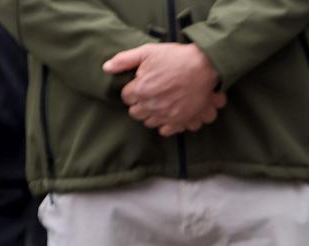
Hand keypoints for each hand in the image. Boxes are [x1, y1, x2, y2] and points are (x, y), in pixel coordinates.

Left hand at [104, 43, 226, 136]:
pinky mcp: (179, 121)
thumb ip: (124, 60)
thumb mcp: (147, 52)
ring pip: (148, 122)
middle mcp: (151, 105)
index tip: (139, 85)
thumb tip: (106, 68)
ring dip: (151, 114)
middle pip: (135, 113)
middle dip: (139, 104)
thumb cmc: (175, 58)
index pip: (126, 97)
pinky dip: (164, 124)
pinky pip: (164, 130)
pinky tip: (167, 114)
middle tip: (148, 95)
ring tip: (158, 104)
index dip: (132, 90)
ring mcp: (165, 115)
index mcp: (140, 89)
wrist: (202, 66)